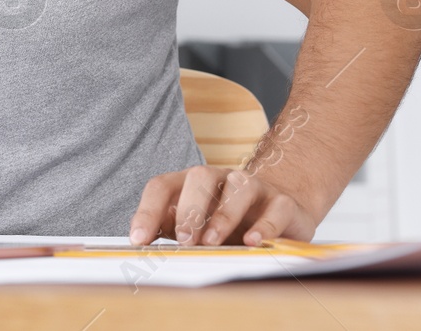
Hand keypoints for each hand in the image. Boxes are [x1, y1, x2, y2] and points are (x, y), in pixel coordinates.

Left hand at [129, 166, 318, 246]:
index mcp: (190, 183)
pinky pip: (274, 209)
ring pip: (237, 188)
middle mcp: (219, 178)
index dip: (148, 211)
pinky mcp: (281, 202)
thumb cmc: (229, 221)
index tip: (139, 239)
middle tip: (184, 240)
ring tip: (212, 242)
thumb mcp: (197, 226)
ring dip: (222, 216)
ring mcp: (252, 186)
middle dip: (188, 209)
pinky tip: (252, 241)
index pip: (162, 186)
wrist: (280, 211)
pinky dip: (263, 226)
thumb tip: (143, 240)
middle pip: (198, 178)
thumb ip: (171, 228)